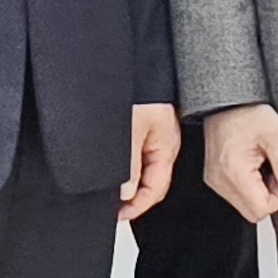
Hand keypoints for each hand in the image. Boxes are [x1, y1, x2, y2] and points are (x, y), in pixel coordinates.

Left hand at [117, 103, 180, 222]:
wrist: (138, 62)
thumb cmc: (138, 91)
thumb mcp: (130, 132)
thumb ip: (129, 165)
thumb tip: (126, 194)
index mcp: (167, 147)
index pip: (156, 189)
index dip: (138, 206)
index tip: (119, 215)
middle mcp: (164, 143)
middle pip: (152, 181)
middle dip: (134, 198)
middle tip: (113, 208)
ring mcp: (156, 134)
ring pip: (143, 168)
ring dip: (128, 181)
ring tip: (110, 192)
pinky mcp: (146, 125)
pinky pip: (138, 153)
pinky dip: (126, 165)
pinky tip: (113, 167)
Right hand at [203, 103, 277, 222]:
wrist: (224, 98)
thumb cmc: (246, 110)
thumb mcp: (275, 132)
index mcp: (234, 172)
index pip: (263, 209)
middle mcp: (220, 181)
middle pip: (253, 211)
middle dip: (270, 195)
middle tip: (273, 167)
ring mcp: (214, 180)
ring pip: (245, 204)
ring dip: (259, 189)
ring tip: (262, 161)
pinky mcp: (214, 176)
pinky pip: (236, 193)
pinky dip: (249, 184)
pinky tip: (252, 162)